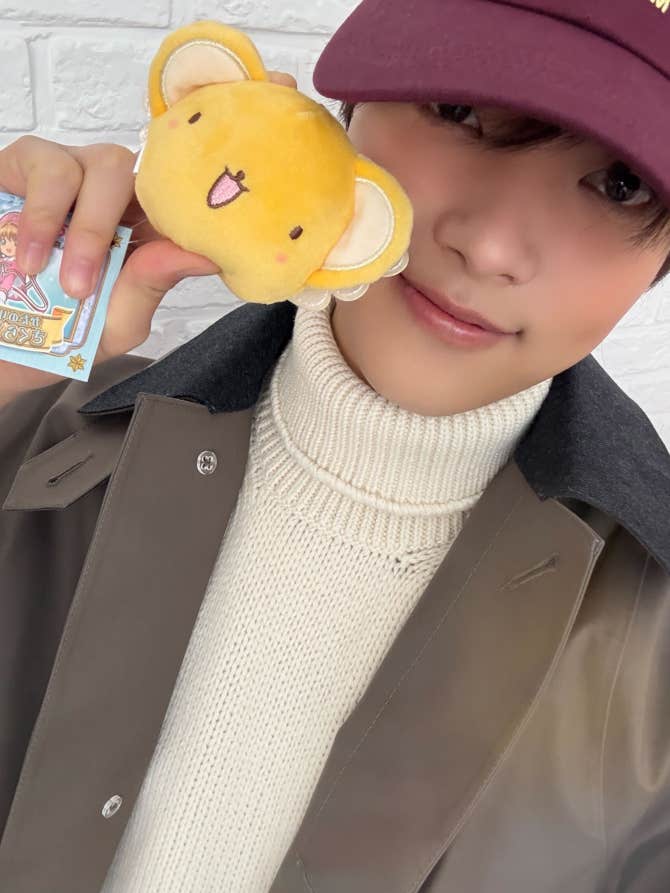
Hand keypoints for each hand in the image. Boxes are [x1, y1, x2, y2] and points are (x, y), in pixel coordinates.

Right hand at [0, 70, 297, 402]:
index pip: (196, 172)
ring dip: (84, 231)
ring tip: (63, 284)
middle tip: (93, 284)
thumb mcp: (120, 320)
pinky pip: (47, 165)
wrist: (2, 346)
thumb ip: (153, 281)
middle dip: (129, 223)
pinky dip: (46, 217)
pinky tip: (32, 259)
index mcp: (152, 223)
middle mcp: (119, 191)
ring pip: (103, 164)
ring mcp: (74, 174)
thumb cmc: (66, 333)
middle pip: (152, 163)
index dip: (236, 126)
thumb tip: (205, 248)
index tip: (284, 89)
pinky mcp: (24, 167)